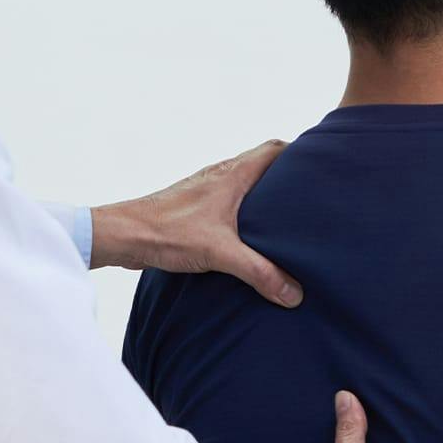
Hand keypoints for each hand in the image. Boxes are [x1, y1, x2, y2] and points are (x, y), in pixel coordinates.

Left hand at [90, 140, 302, 306]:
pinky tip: (247, 232)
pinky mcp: (193, 204)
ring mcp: (206, 188)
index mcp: (234, 175)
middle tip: (308, 196)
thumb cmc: (166, 232)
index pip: (276, 149)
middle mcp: (221, 174)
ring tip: (284, 216)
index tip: (320, 168)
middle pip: (264, 163)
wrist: (122, 235)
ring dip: (265, 192)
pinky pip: (228, 197)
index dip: (301, 154)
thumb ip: (260, 272)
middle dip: (288, 176)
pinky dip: (244, 207)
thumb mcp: (221, 253)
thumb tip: (294, 293)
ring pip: (245, 180)